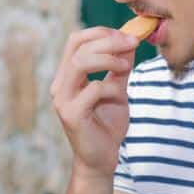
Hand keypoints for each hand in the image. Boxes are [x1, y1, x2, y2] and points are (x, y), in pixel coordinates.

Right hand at [49, 26, 138, 176]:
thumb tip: (130, 42)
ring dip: (108, 59)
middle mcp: (60, 85)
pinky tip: (121, 97)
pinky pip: (93, 90)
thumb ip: (119, 68)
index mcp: (67, 76)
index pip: (76, 40)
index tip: (128, 36)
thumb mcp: (117, 90)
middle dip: (108, 40)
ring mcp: (63, 100)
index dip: (102, 33)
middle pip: (77, 46)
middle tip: (133, 43)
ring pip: (80, 62)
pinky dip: (112, 88)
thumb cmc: (107, 126)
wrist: (102, 160)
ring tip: (127, 65)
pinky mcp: (72, 115)